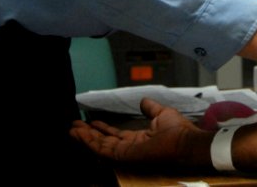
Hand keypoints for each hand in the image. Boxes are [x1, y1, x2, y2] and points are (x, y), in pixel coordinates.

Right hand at [69, 98, 210, 165]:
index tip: (90, 121)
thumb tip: (143, 101)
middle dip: (89, 134)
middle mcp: (129, 147)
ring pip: (100, 146)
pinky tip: (80, 135)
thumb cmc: (177, 130)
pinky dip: (90, 142)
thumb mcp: (161, 114)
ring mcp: (125, 153)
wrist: (184, 141)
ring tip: (72, 130)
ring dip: (85, 138)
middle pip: (104, 141)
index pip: (115, 135)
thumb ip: (150, 109)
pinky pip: (103, 150)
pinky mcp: (124, 155)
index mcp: (138, 138)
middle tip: (74, 126)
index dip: (102, 128)